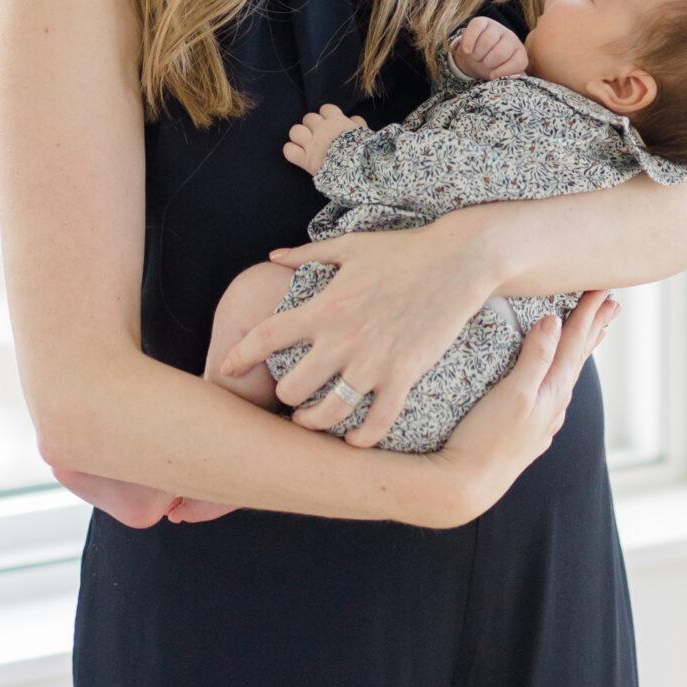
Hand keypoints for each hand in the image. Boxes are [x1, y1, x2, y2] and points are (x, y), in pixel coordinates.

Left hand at [221, 219, 494, 446]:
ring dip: (314, 424)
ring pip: (328, 414)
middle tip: (289, 398)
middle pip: (291, 388)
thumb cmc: (402, 250)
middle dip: (284, 398)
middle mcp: (343, 339)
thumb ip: (307, 254)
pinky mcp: (404, 375)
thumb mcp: (349, 246)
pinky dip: (362, 439)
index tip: (227, 369)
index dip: (239, 356)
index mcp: (324, 307)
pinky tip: (355, 440)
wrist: (458, 261)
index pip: (265, 337)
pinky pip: (377, 423)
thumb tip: (274, 256)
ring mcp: (373, 362)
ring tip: (312, 422)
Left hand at [283, 102, 366, 176]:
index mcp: (337, 121)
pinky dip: (292, 152)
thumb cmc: (365, 152)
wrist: (358, 171)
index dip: (327, 116)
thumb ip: (358, 124)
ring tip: (307, 145)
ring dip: (300, 137)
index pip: (326, 109)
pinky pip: (289, 150)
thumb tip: (353, 118)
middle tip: (319, 137)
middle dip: (312, 126)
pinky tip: (299, 155)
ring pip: (295, 131)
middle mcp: (321, 129)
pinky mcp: (304, 160)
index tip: (331, 124)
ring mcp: (311, 144)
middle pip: (308, 118)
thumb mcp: (366, 134)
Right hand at [417, 293, 618, 525]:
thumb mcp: (513, 394)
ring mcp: (541, 420)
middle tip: (611, 302)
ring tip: (590, 334)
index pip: (574, 343)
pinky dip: (559, 375)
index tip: (603, 287)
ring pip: (566, 376)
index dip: (588, 313)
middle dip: (593, 328)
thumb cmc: (485, 440)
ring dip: (578, 350)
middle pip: (577, 357)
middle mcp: (553, 405)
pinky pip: (551, 393)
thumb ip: (535, 358)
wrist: (464, 486)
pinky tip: (556, 380)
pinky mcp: (526, 431)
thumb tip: (554, 321)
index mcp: (552, 391)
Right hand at [451, 15, 528, 79]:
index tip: (493, 75)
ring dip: (477, 54)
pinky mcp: (481, 21)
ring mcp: (496, 28)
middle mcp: (511, 38)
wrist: (476, 55)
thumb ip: (513, 77)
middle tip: (484, 63)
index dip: (503, 71)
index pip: (518, 62)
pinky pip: (475, 29)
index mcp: (519, 52)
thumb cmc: (493, 66)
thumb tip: (521, 79)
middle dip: (488, 63)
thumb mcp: (504, 73)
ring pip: (487, 41)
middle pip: (500, 53)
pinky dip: (469, 42)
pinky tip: (467, 50)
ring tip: (476, 57)